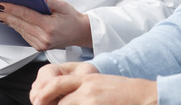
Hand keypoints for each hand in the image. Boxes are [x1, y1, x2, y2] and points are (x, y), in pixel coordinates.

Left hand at [0, 0, 91, 50]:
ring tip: (1, 15)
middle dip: (7, 16)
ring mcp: (41, 44)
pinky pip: (25, 36)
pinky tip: (12, 22)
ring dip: (10, 22)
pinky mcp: (39, 47)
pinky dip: (18, 28)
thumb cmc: (72, 19)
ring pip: (21, 30)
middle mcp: (44, 37)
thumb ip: (50, 0)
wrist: (79, 33)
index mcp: (50, 26)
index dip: (13, 9)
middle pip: (21, 24)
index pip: (26, 15)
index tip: (2, 4)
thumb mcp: (64, 6)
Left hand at [30, 62, 156, 104]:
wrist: (143, 95)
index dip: (44, 93)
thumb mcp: (98, 83)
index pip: (57, 82)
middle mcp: (87, 87)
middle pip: (58, 97)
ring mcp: (91, 99)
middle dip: (48, 104)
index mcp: (86, 77)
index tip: (38, 101)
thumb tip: (61, 98)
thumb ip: (80, 87)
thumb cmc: (122, 91)